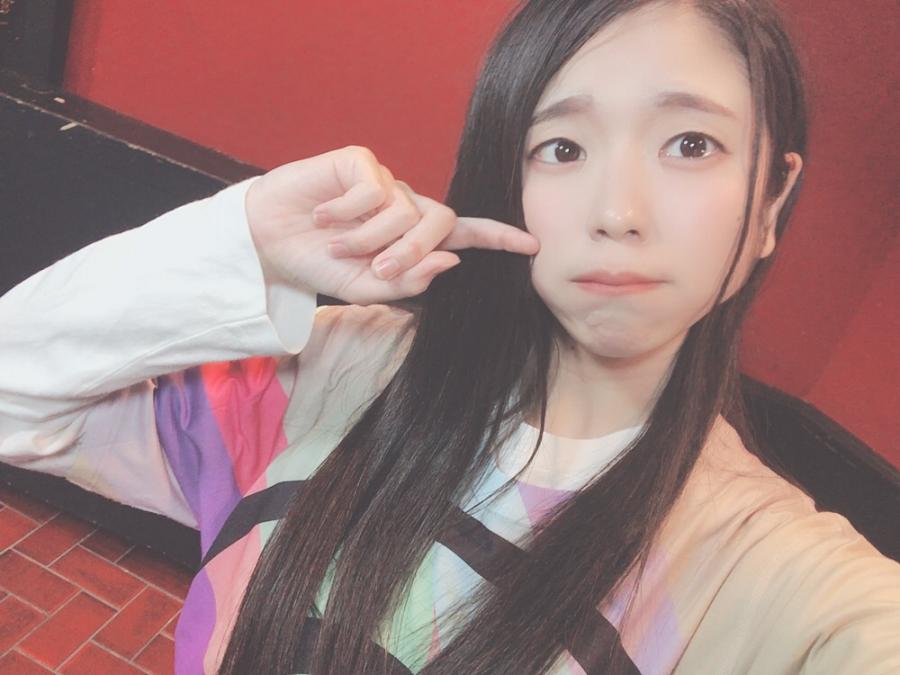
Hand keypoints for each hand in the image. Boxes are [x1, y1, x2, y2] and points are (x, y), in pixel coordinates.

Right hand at [245, 145, 539, 305]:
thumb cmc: (319, 263)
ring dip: (370, 237)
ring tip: (337, 244)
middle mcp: (405, 206)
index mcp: (412, 238)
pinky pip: (373, 189)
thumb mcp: (365, 287)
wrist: (270, 241)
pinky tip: (324, 215)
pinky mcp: (359, 162)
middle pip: (440, 222)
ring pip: (405, 210)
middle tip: (378, 267)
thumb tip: (452, 259)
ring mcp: (384, 181)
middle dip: (413, 251)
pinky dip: (348, 211)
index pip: (463, 233)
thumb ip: (408, 281)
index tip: (532, 244)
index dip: (498, 237)